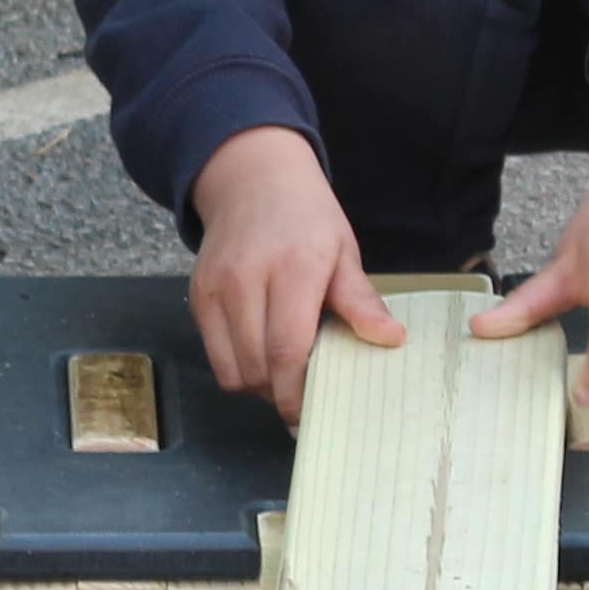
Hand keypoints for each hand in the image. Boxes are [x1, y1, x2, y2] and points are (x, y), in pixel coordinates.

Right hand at [188, 127, 400, 423]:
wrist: (251, 176)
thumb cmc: (306, 217)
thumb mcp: (343, 250)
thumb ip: (360, 300)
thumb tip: (390, 339)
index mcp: (294, 267)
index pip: (289, 349)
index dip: (297, 393)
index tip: (313, 413)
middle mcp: (247, 278)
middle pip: (258, 367)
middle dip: (282, 394)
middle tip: (306, 392)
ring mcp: (216, 288)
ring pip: (232, 370)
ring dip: (259, 385)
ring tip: (283, 372)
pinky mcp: (198, 295)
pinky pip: (214, 355)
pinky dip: (238, 367)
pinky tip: (261, 351)